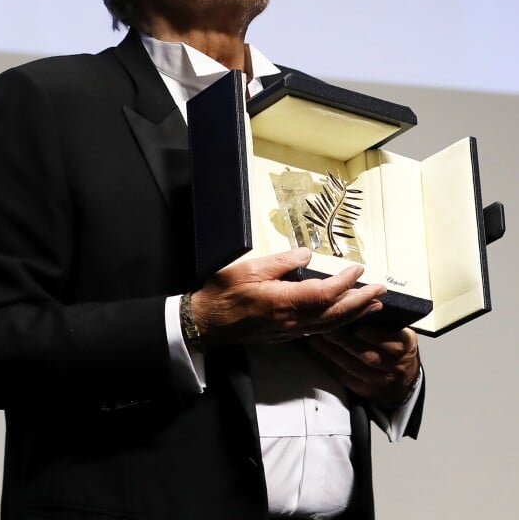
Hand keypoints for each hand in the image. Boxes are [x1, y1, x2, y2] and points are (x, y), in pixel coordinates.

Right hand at [190, 248, 385, 346]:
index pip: (325, 294)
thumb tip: (307, 254)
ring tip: (373, 305)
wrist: (207, 323)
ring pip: (330, 325)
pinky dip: (338, 323)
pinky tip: (345, 317)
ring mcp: (290, 331)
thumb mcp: (250, 268)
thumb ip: (281, 262)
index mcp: (284, 302)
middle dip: (361, 302)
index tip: (359, 269)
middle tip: (381, 290)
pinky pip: (319, 330)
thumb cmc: (223, 293)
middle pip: (335, 314)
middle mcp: (292, 320)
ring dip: (355, 314)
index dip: (345, 282)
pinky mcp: (286, 335)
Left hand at [308, 324, 419, 407]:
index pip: (393, 341)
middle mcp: (394, 364)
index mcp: (405, 344)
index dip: (375, 335)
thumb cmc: (396, 343)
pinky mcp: (363, 388)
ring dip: (332, 351)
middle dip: (345, 341)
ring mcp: (378, 379)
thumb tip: (360, 297)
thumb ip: (383, 317)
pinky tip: (316, 351)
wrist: (402, 375)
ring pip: (353, 366)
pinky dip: (328, 363)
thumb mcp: (399, 328)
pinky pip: (343, 376)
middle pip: (368, 355)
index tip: (358, 327)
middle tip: (327, 327)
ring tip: (316, 337)